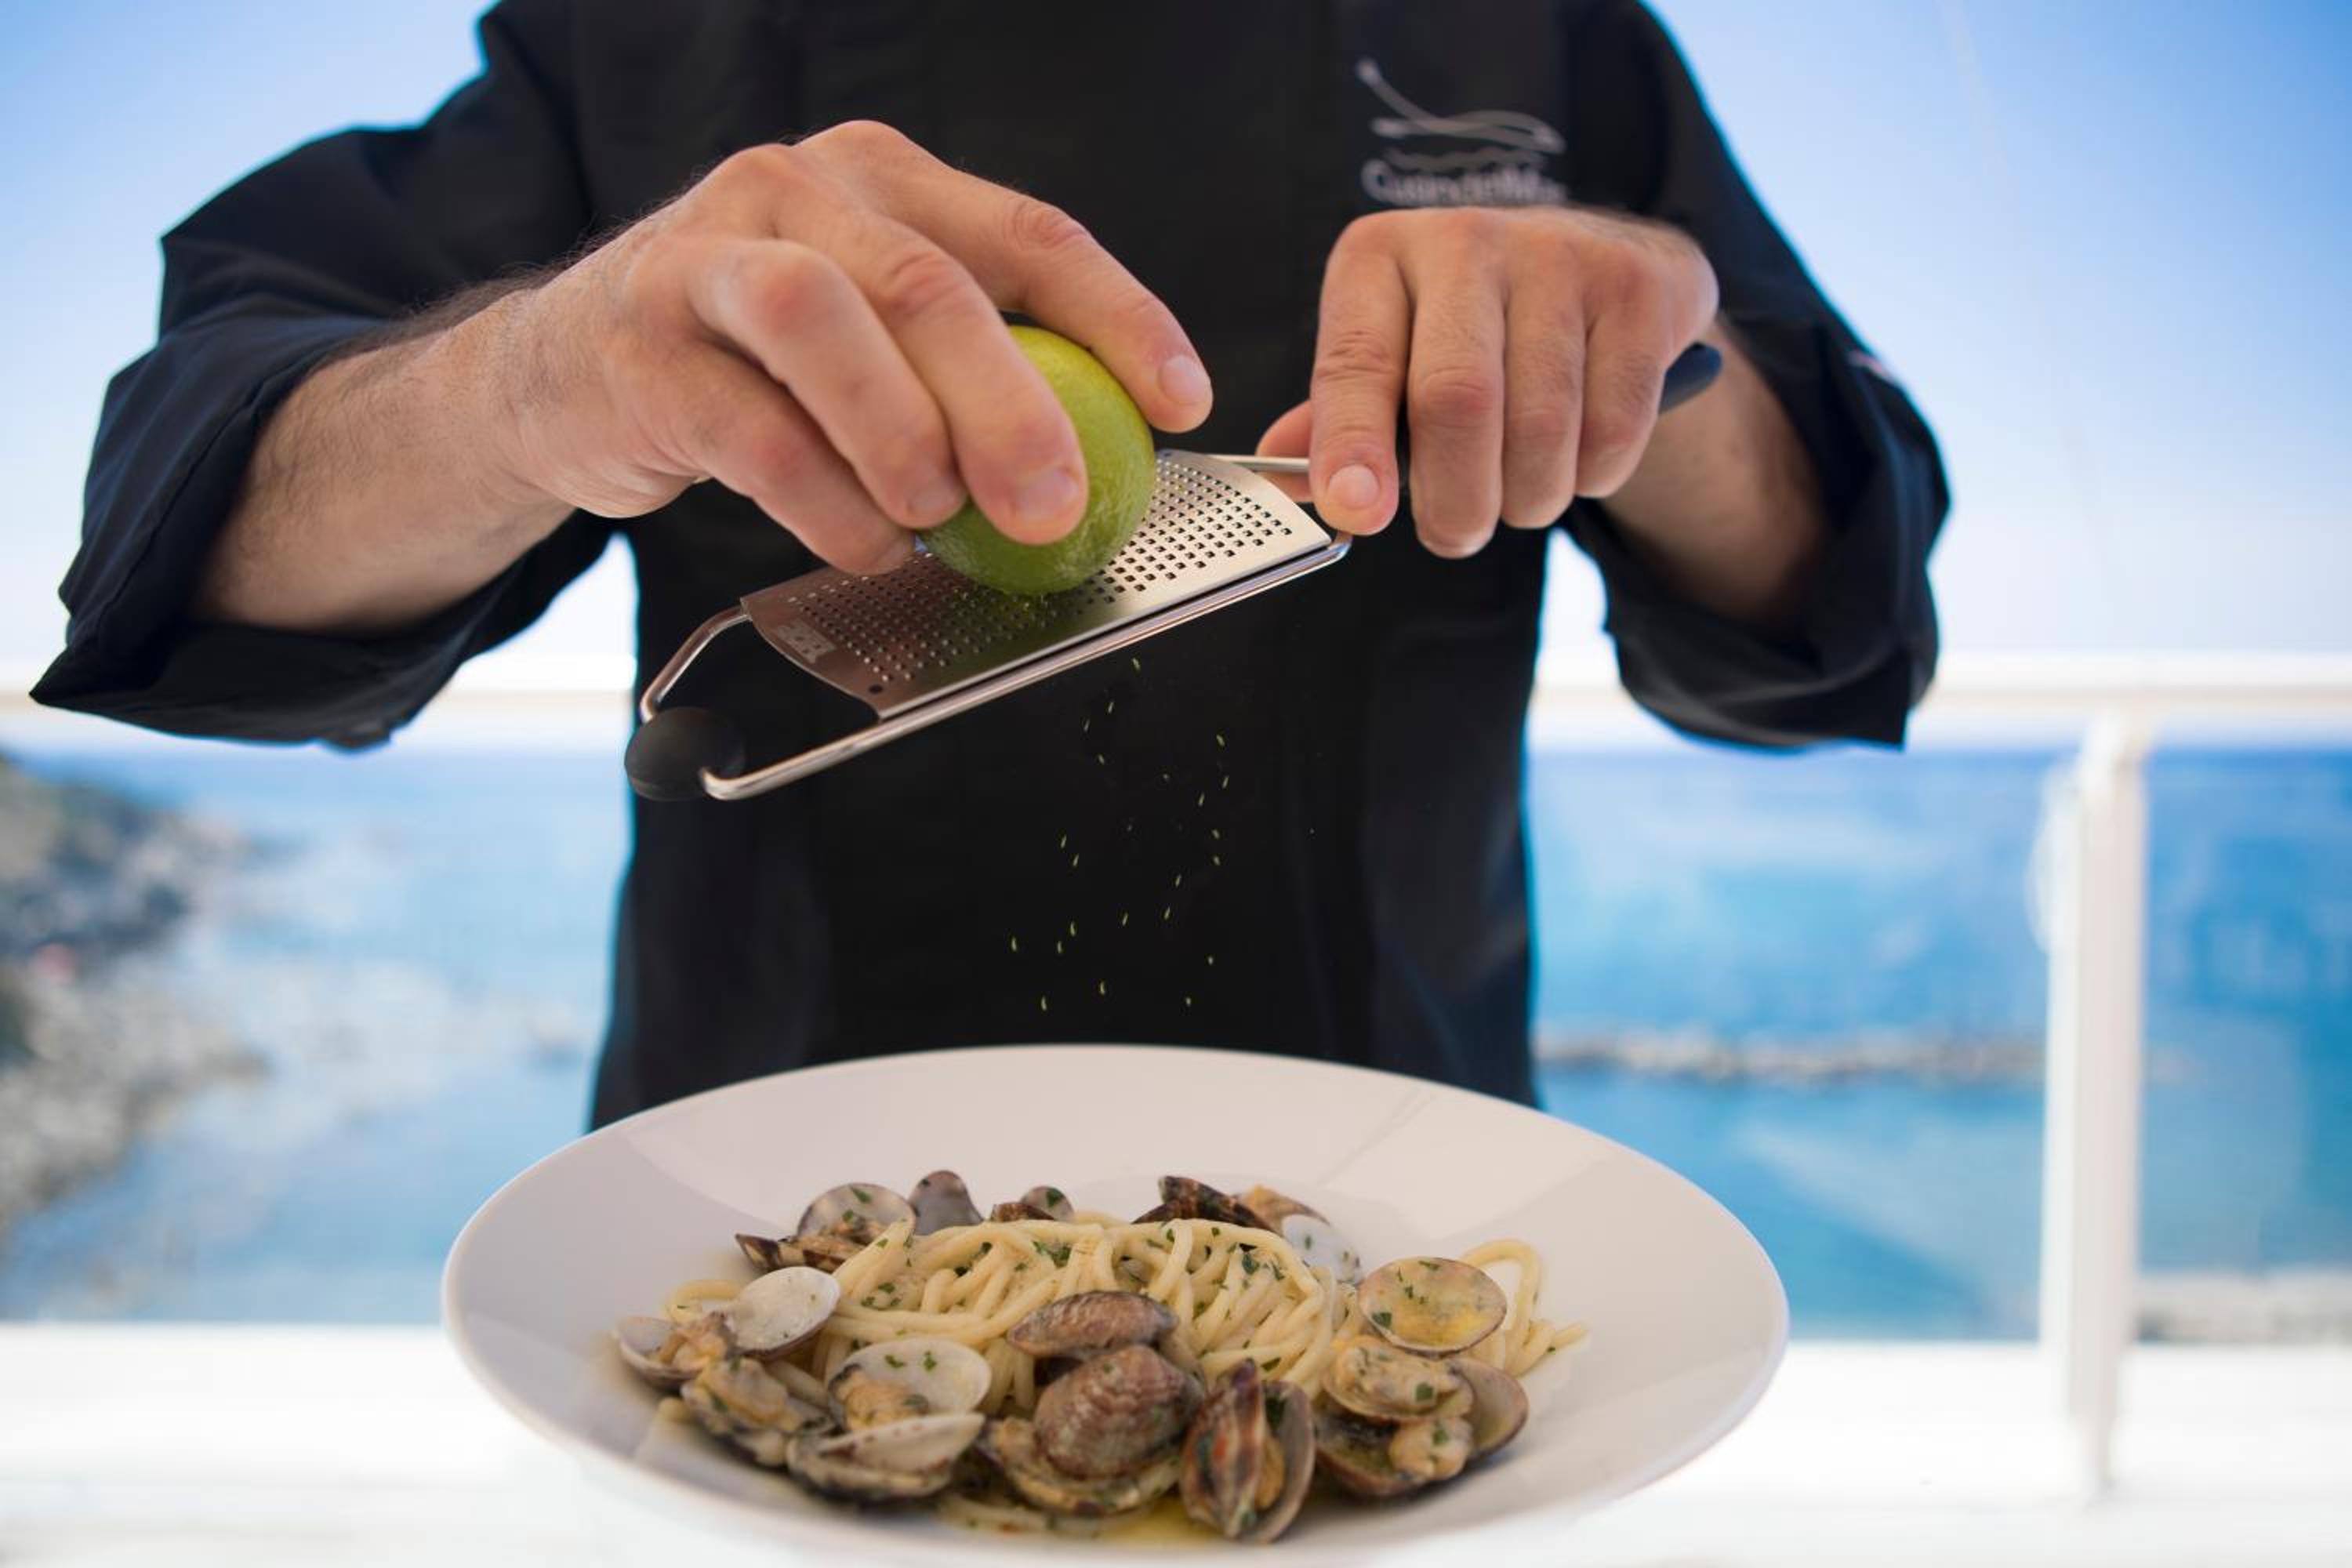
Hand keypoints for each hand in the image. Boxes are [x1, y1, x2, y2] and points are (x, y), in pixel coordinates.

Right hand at [493, 122, 1212, 573]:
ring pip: (821, 321)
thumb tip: (1104, 460)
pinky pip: (746, 427)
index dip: (1118, 318)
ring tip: (936, 517)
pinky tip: (863, 544)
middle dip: (1011, 405)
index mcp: (882, 177)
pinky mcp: (639, 348)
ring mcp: (705, 258)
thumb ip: (970, 366)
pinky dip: (822, 501)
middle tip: (1056, 504)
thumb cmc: (752, 357)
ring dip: (898, 435)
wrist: (562, 371)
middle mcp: (796, 192)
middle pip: (928, 283)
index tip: (1180, 400)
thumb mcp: (870, 327)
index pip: (1028, 233)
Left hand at [1256, 206, 1716, 556]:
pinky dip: (1594, 476)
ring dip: (1529, 497)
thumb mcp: (1392, 354)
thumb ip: (1339, 417)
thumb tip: (1281, 473)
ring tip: (1519, 495)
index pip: (1357, 363)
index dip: (1353, 445)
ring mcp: (1558, 254)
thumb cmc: (1469, 332)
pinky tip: (1579, 460)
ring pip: (1540, 425)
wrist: (1602, 268)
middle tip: (1455, 535)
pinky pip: (1614, 427)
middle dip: (1456, 499)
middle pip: (1456, 399)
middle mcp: (1463, 240)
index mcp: (1378, 257)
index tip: (1356, 512)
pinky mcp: (1638, 288)